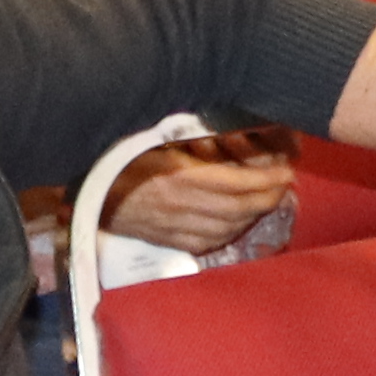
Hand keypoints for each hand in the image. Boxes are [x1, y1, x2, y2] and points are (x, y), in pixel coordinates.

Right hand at [109, 141, 297, 254]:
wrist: (88, 189)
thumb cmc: (120, 155)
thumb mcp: (156, 136)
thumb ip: (193, 137)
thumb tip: (231, 132)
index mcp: (179, 177)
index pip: (237, 183)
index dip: (266, 179)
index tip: (286, 170)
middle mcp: (181, 206)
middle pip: (238, 209)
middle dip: (268, 197)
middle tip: (285, 184)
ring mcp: (174, 228)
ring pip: (228, 228)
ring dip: (253, 216)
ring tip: (269, 200)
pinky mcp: (168, 241)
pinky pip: (208, 243)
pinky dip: (231, 233)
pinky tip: (241, 222)